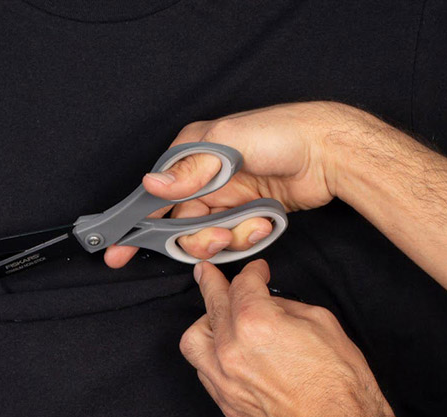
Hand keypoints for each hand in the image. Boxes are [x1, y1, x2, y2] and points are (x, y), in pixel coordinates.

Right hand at [105, 101, 363, 267]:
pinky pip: (234, 239)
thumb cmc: (281, 134)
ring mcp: (226, 199)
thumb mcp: (229, 144)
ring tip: (253, 223)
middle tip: (216, 238)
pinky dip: (249, 236)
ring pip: (207, 238)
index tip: (116, 252)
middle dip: (196, 239)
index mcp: (192, 154)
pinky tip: (266, 219)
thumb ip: (190, 169)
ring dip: (228, 238)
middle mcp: (204, 179)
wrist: (330, 151)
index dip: (134, 226)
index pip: (152, 195)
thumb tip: (152, 185)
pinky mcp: (247, 214)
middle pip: (179, 227)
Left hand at [179, 259, 399, 416]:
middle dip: (212, 283)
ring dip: (204, 322)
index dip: (252, 272)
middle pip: (212, 305)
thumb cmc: (341, 384)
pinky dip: (210, 354)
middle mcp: (231, 350)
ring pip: (194, 340)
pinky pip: (204, 371)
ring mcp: (224, 380)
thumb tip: (268, 303)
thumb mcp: (322, 324)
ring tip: (216, 318)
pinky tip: (223, 350)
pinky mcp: (226, 404)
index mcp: (255, 323)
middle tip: (209, 272)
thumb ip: (285, 307)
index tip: (258, 270)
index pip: (243, 285)